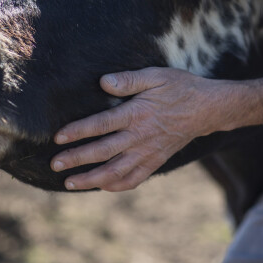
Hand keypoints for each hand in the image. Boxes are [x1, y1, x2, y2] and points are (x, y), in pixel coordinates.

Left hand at [50, 67, 228, 191]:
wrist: (207, 108)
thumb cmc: (179, 87)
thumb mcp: (155, 76)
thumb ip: (128, 80)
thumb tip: (103, 82)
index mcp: (137, 114)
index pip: (100, 125)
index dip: (78, 132)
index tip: (58, 139)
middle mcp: (140, 137)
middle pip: (102, 152)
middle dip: (76, 160)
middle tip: (55, 165)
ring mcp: (148, 153)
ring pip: (115, 172)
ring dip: (91, 179)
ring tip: (70, 184)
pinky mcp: (156, 161)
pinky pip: (134, 179)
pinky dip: (116, 186)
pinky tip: (102, 187)